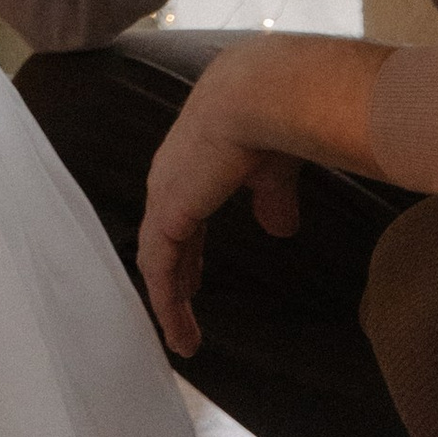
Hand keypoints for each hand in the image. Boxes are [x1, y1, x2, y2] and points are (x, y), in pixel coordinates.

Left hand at [138, 77, 301, 359]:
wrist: (258, 98)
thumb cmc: (271, 120)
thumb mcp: (273, 171)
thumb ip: (271, 198)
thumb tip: (278, 227)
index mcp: (194, 161)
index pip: (182, 213)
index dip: (188, 247)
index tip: (195, 276)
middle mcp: (171, 176)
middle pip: (165, 237)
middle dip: (175, 277)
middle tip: (182, 311)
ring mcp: (164, 195)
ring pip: (159, 259)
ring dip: (170, 301)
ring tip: (183, 339)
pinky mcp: (166, 215)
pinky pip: (160, 270)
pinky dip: (166, 303)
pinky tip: (178, 331)